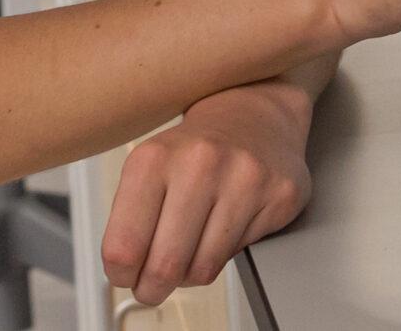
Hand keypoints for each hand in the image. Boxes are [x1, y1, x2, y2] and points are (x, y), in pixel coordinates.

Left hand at [101, 81, 312, 305]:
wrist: (253, 112)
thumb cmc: (194, 150)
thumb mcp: (148, 168)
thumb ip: (130, 219)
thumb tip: (124, 273)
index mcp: (154, 159)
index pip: (124, 247)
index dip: (122, 275)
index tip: (125, 276)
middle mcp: (199, 163)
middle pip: (164, 266)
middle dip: (153, 288)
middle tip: (152, 287)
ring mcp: (244, 178)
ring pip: (202, 269)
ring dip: (189, 275)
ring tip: (188, 254)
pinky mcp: (279, 194)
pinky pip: (237, 255)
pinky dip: (222, 255)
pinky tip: (220, 231)